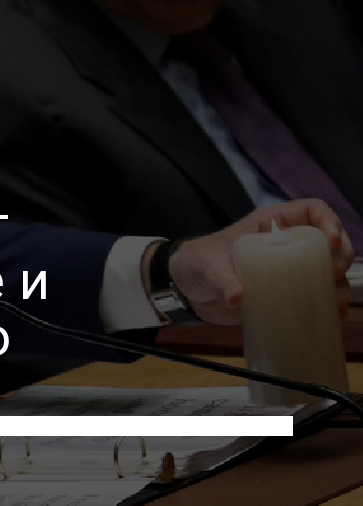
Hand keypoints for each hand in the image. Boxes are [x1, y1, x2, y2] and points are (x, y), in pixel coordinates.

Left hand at [161, 200, 353, 324]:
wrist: (184, 289)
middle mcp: (286, 244)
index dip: (328, 221)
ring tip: (337, 300)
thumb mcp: (206, 266)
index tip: (332, 241)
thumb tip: (237, 296)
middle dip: (341, 255)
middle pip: (328, 241)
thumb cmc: (196, 263)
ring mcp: (288, 269)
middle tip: (334, 273)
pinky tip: (333, 314)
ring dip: (339, 284)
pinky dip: (328, 304)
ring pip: (327, 270)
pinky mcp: (286, 293)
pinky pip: (316, 295)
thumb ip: (220, 279)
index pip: (311, 210)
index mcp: (269, 224)